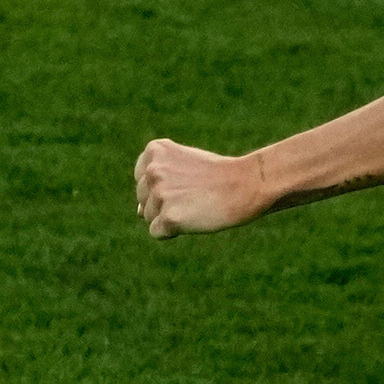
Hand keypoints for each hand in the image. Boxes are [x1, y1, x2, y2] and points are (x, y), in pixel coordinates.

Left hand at [135, 139, 268, 236]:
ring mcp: (159, 194)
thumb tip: (138, 212)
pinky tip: (192, 218)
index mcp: (155, 150)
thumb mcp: (183, 165)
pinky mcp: (169, 217)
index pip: (141, 179)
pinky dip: (173, 231)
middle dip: (165, 202)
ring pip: (149, 216)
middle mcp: (153, 170)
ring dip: (169, 216)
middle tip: (194, 193)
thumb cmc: (217, 176)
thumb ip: (156, 182)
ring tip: (195, 204)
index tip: (186, 181)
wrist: (245, 185)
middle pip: (144, 199)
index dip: (164, 185)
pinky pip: (157, 232)